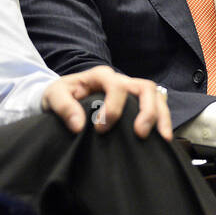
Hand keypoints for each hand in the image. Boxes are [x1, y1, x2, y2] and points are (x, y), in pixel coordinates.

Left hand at [41, 65, 172, 139]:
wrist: (61, 98)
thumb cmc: (59, 95)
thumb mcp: (53, 96)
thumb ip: (63, 107)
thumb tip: (79, 125)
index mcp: (101, 75)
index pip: (116, 86)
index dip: (113, 108)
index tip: (101, 129)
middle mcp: (120, 80)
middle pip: (145, 88)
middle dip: (147, 111)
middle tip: (140, 134)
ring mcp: (131, 91)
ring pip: (156, 96)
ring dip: (161, 116)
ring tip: (162, 138)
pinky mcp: (135, 104)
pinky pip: (157, 106)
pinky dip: (162, 121)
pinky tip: (162, 139)